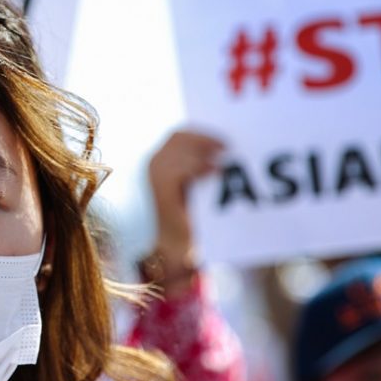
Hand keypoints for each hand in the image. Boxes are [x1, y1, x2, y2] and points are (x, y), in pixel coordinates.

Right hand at [141, 130, 224, 287]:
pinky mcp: (159, 193)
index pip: (178, 135)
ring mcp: (153, 178)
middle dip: (204, 140)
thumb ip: (202, 166)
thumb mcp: (195, 185)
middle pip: (177, 139)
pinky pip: (176, 172)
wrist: (174, 247)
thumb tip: (225, 149)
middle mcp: (153, 166)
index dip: (201, 133)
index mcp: (161, 161)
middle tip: (228, 147)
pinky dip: (197, 168)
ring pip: (176, 153)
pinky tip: (214, 172)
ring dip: (202, 152)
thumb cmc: (188, 215)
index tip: (224, 138)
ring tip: (224, 160)